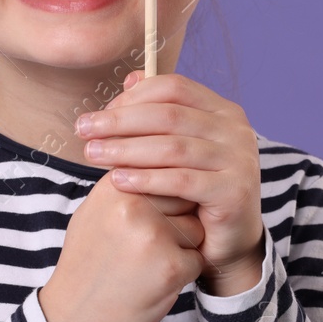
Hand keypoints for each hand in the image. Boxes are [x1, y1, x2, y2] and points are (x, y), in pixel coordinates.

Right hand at [37, 170, 205, 321]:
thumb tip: (157, 160)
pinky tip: (154, 283)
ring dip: (183, 248)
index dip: (165, 196)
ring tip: (148, 264)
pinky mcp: (170, 267)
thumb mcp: (94, 213)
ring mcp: (153, 235)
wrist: (72, 318)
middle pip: (185, 196)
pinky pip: (198, 259)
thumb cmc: (87, 264)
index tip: (148, 218)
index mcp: (115, 185)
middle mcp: (133, 204)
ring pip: (197, 229)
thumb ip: (126, 185)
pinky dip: (184, 273)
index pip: (166, 170)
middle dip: (178, 219)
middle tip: (146, 246)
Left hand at [78, 71, 265, 296]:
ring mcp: (240, 159)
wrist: (226, 242)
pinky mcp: (234, 191)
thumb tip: (130, 78)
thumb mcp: (175, 149)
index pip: (173, 88)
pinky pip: (182, 180)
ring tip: (92, 155)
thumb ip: (156, 114)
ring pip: (173, 147)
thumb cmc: (194, 193)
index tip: (98, 115)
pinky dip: (147, 179)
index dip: (131, 98)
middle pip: (168, 115)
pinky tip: (118, 181)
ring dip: (126, 149)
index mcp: (222, 111)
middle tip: (83, 130)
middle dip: (119, 121)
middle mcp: (236, 130)